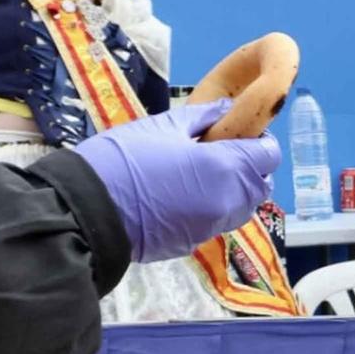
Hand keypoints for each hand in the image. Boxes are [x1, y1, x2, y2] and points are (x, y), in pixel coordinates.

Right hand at [70, 99, 277, 262]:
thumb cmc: (122, 160)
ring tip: (201, 174)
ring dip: (234, 190)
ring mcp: (212, 226)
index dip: (259, 141)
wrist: (86, 210)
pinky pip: (216, 222)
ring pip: (242, 207)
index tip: (238, 134)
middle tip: (218, 152)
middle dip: (249, 167)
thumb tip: (225, 109)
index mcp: (226, 167)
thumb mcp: (161, 127)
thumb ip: (201, 118)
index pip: (269, 155)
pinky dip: (211, 208)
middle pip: (260, 184)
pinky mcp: (194, 243)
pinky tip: (183, 196)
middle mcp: (229, 201)